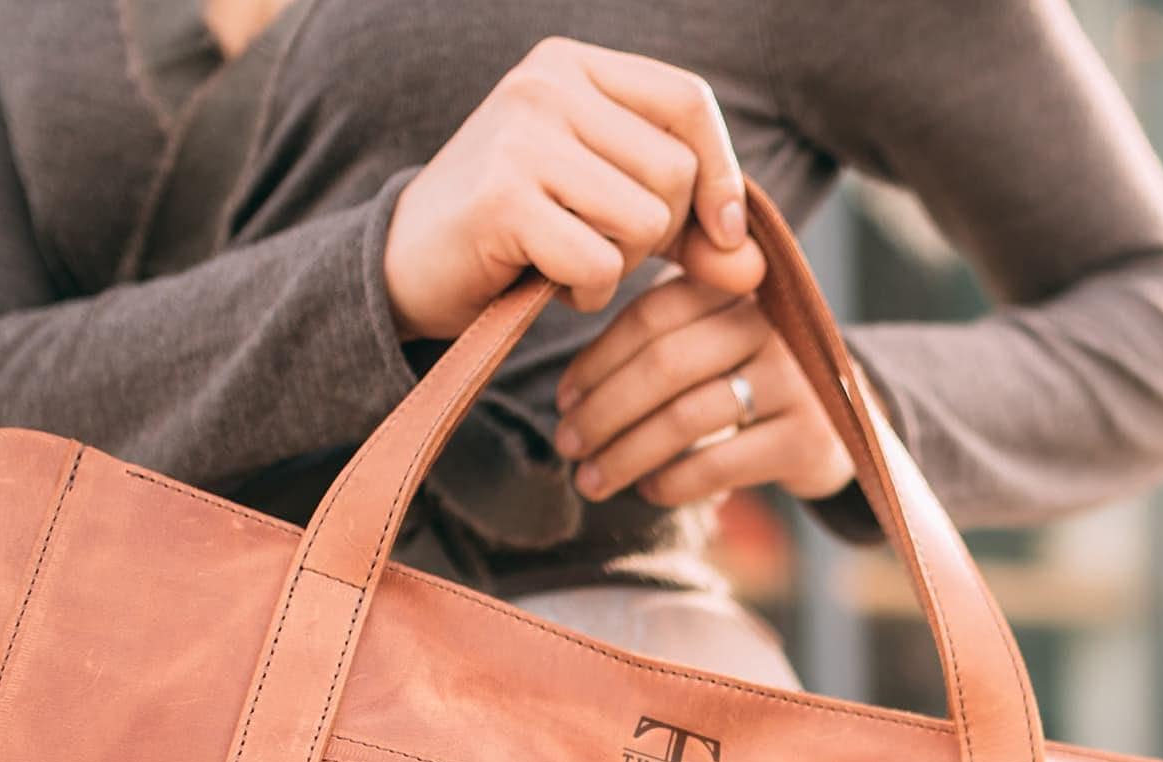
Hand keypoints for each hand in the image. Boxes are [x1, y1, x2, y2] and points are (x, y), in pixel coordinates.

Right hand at [383, 39, 765, 341]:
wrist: (406, 266)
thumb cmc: (513, 237)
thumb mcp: (605, 214)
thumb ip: (685, 232)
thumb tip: (756, 269)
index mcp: (574, 66)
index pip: (688, 102)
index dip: (721, 173)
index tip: (722, 234)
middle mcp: (547, 83)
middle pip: (674, 172)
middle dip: (655, 235)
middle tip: (603, 250)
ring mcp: (522, 135)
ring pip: (643, 219)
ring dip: (618, 267)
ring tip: (569, 262)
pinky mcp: (504, 198)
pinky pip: (598, 263)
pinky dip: (584, 294)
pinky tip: (546, 283)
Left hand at [553, 276, 854, 505]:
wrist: (835, 425)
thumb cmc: (746, 382)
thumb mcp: (710, 341)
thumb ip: (657, 339)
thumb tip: (568, 398)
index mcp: (734, 289)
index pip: (652, 315)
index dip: (598, 360)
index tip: (563, 401)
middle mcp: (769, 324)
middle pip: (666, 364)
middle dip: (604, 411)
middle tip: (567, 445)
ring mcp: (794, 380)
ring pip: (688, 416)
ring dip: (626, 454)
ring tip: (592, 481)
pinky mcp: (805, 438)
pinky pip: (720, 462)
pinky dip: (673, 481)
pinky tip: (648, 490)